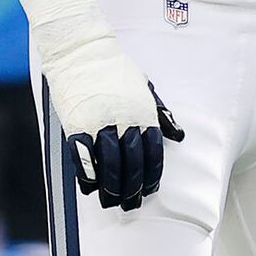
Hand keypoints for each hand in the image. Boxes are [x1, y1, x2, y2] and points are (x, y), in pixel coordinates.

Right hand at [38, 14, 182, 211]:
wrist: (81, 51)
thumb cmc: (115, 69)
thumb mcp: (146, 88)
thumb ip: (161, 114)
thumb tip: (179, 136)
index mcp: (143, 113)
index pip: (153, 152)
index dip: (152, 174)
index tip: (150, 190)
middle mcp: (124, 120)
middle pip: (132, 162)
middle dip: (133, 187)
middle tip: (131, 205)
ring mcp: (99, 122)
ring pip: (109, 163)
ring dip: (112, 186)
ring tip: (111, 202)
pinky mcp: (75, 123)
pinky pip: (83, 155)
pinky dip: (87, 173)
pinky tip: (90, 188)